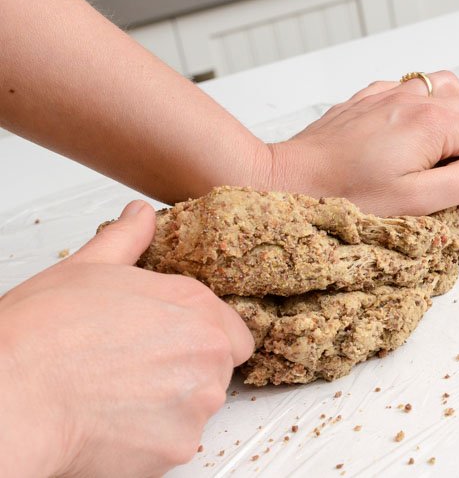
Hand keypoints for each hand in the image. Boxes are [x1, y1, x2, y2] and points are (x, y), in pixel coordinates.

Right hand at [0, 201, 253, 476]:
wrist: (14, 396)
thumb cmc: (43, 336)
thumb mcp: (86, 269)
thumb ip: (127, 241)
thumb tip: (139, 216)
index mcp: (194, 305)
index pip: (233, 332)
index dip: (202, 339)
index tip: (172, 344)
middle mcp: (207, 352)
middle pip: (217, 369)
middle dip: (185, 371)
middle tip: (134, 368)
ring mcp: (197, 402)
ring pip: (198, 407)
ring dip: (169, 406)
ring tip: (117, 394)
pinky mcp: (178, 446)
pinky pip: (175, 442)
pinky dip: (150, 438)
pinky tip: (113, 422)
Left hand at [259, 71, 458, 221]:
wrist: (284, 180)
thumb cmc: (341, 197)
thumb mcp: (413, 203)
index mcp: (434, 123)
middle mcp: (418, 97)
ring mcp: (394, 92)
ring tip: (453, 170)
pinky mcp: (374, 98)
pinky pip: (423, 95)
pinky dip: (438, 120)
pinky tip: (420, 149)